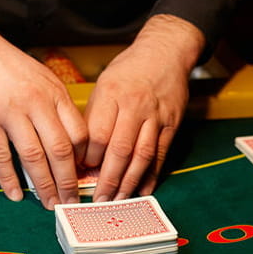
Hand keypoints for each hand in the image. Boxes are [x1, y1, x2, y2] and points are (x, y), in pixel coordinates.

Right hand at [0, 10, 86, 209]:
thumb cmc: (10, 67)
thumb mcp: (44, 79)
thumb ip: (58, 107)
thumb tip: (71, 143)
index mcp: (54, 94)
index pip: (79, 133)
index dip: (83, 159)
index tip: (83, 176)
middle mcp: (36, 104)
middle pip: (59, 150)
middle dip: (67, 181)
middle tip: (70, 202)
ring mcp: (10, 113)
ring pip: (32, 157)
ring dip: (43, 185)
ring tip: (49, 203)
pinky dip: (8, 179)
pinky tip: (15, 194)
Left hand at [84, 14, 204, 200]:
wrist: (165, 52)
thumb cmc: (128, 70)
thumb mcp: (104, 84)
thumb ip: (95, 117)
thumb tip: (83, 154)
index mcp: (111, 95)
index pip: (97, 134)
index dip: (88, 158)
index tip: (80, 173)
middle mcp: (134, 106)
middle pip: (119, 149)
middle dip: (108, 179)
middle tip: (99, 200)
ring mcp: (155, 116)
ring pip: (141, 155)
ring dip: (129, 182)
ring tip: (119, 200)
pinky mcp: (171, 124)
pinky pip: (161, 154)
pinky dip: (152, 174)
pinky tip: (143, 189)